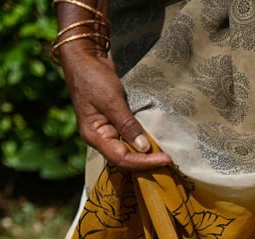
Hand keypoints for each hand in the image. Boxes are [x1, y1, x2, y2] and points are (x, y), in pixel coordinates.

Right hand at [60, 46, 172, 169]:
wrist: (85, 59)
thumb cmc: (93, 78)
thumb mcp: (111, 100)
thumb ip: (127, 124)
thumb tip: (144, 148)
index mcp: (94, 136)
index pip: (121, 158)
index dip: (143, 162)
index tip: (165, 160)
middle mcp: (100, 138)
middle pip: (125, 159)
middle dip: (146, 162)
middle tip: (169, 161)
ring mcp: (107, 131)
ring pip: (128, 151)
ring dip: (146, 155)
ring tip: (165, 156)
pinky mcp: (114, 124)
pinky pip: (129, 139)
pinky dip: (142, 142)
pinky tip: (156, 143)